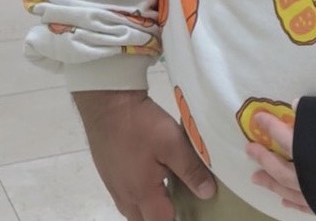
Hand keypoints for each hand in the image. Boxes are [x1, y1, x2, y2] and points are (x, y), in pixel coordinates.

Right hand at [73, 89, 215, 220]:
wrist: (108, 106)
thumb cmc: (141, 125)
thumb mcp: (173, 144)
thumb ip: (190, 170)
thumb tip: (208, 193)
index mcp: (142, 193)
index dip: (179, 219)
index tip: (195, 212)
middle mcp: (125, 196)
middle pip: (145, 220)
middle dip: (163, 217)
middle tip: (185, 203)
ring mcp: (115, 186)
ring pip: (135, 209)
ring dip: (152, 207)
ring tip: (173, 192)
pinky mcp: (111, 174)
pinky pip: (128, 196)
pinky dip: (143, 195)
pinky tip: (156, 177)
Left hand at [246, 111, 310, 213]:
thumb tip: (294, 104)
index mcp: (313, 152)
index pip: (286, 138)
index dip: (271, 126)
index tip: (258, 118)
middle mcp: (309, 176)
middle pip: (281, 167)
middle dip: (264, 158)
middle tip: (249, 150)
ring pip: (287, 189)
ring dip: (271, 182)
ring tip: (256, 178)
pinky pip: (303, 206)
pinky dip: (292, 202)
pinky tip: (283, 201)